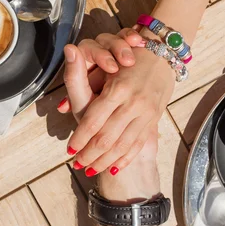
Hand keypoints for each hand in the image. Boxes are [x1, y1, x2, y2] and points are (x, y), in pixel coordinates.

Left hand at [67, 28, 175, 176]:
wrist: (163, 56)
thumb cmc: (126, 59)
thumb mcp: (102, 67)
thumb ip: (78, 82)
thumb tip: (61, 107)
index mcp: (117, 90)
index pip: (93, 122)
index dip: (80, 139)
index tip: (70, 152)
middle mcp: (133, 104)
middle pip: (106, 138)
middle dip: (90, 155)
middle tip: (78, 165)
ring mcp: (146, 114)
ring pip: (122, 146)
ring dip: (105, 161)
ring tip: (91, 170)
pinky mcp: (153, 119)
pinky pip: (138, 144)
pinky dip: (124, 158)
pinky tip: (114, 168)